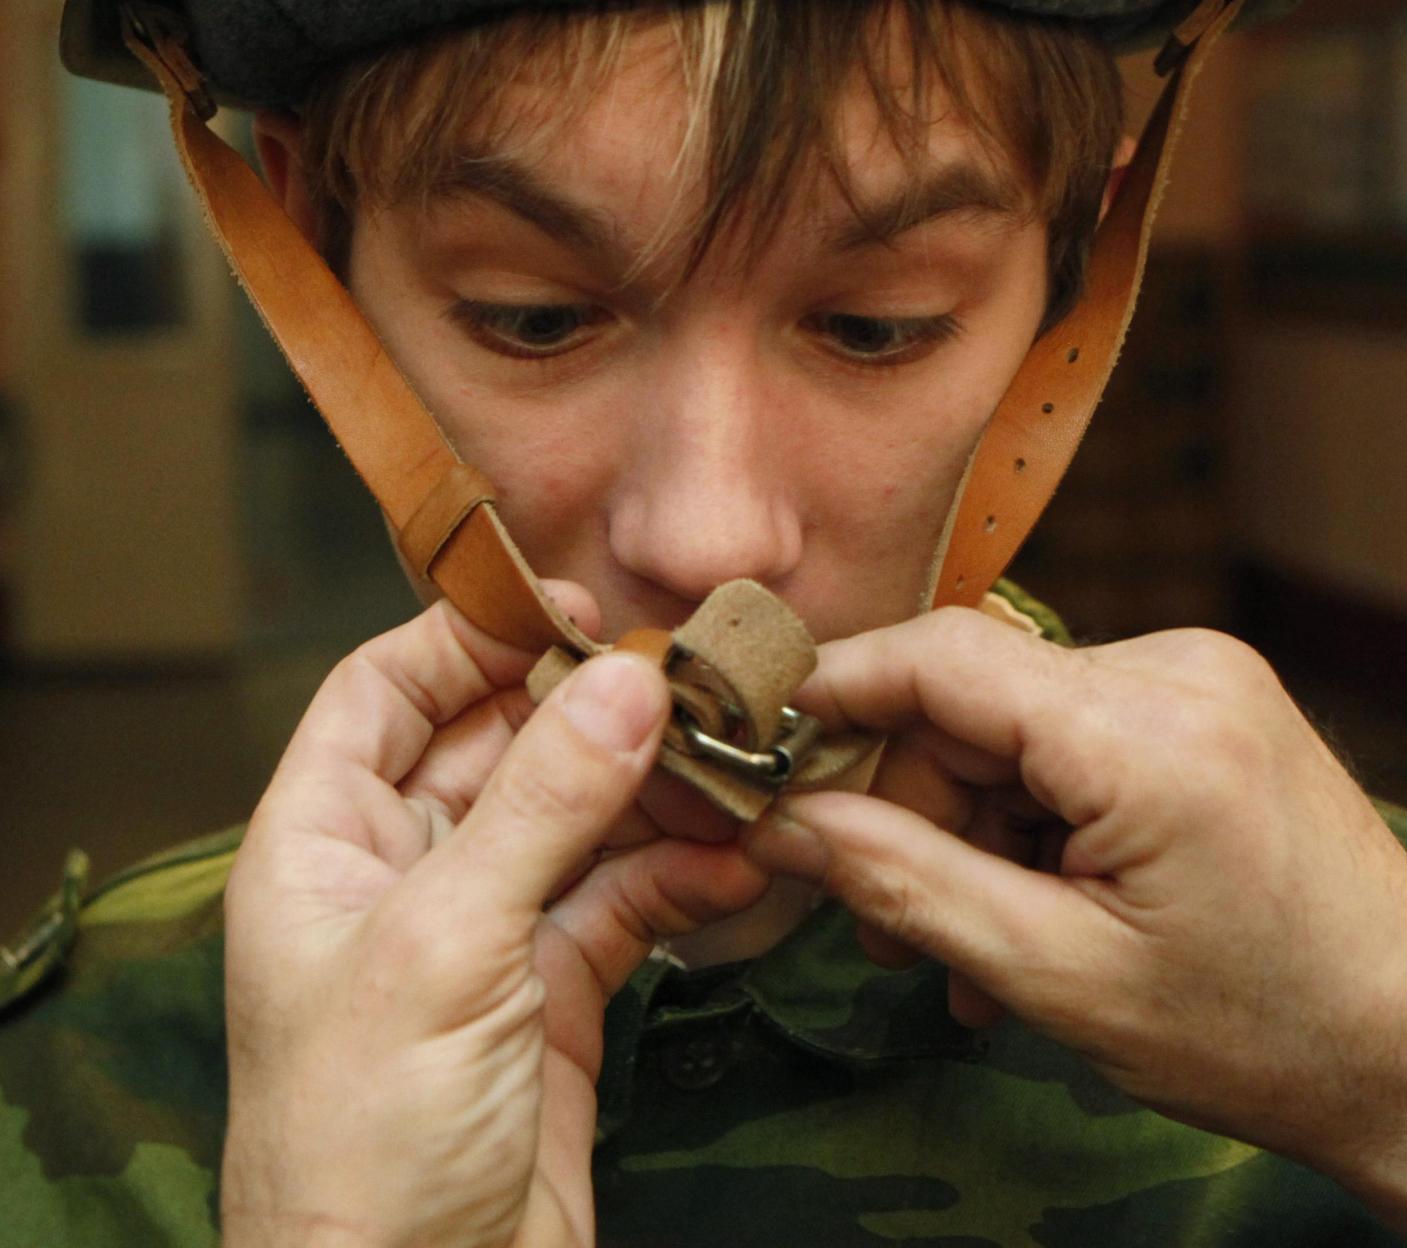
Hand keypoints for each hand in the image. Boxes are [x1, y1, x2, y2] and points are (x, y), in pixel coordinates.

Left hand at [220, 600, 767, 1247]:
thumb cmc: (363, 1146)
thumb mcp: (445, 946)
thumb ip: (542, 805)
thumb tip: (629, 679)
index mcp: (321, 848)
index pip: (385, 692)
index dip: (470, 637)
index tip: (574, 608)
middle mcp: (397, 880)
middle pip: (497, 746)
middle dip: (590, 709)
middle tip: (688, 678)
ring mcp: (481, 940)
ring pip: (574, 823)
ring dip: (652, 792)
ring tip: (733, 766)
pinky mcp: (553, 1002)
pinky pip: (622, 907)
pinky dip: (681, 881)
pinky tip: (737, 866)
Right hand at [744, 612, 1406, 1247]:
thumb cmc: (1262, 1037)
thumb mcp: (1063, 981)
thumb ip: (912, 884)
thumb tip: (789, 819)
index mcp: (1151, 733)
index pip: (946, 657)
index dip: (836, 688)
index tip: (757, 738)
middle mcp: (1180, 668)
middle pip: (976, 698)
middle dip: (909, 803)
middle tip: (874, 921)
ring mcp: (1204, 677)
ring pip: (1018, 721)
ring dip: (970, 825)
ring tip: (963, 953)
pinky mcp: (1213, 701)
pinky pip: (1077, 734)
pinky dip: (1034, 814)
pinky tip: (1026, 910)